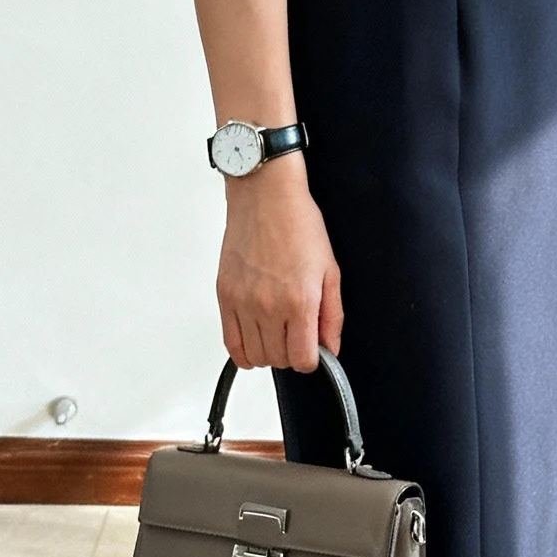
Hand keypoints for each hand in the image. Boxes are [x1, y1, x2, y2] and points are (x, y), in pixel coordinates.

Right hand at [218, 153, 343, 372]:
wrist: (265, 196)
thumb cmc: (299, 224)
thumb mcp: (330, 270)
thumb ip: (332, 315)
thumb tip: (330, 348)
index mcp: (300, 301)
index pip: (303, 360)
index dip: (312, 360)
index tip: (313, 349)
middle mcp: (269, 306)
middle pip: (279, 361)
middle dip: (291, 355)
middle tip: (296, 337)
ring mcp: (243, 302)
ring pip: (254, 356)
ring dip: (268, 353)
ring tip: (276, 335)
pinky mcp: (224, 295)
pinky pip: (230, 343)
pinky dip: (243, 351)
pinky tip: (254, 341)